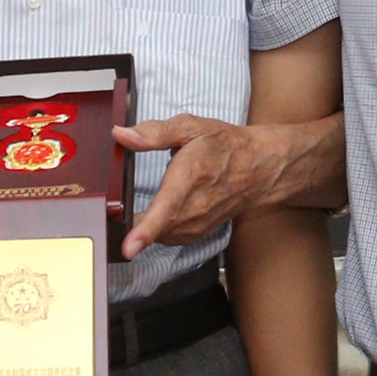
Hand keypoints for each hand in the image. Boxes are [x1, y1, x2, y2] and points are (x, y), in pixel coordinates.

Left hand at [115, 115, 286, 256]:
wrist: (260, 167)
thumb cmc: (225, 145)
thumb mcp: (191, 127)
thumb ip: (154, 132)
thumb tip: (121, 135)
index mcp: (190, 175)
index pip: (166, 208)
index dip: (145, 231)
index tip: (128, 247)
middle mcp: (196, 205)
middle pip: (157, 228)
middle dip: (132, 225)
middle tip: (116, 213)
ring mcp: (200, 222)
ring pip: (162, 236)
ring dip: (145, 228)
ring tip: (135, 211)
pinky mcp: (200, 232)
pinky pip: (170, 238)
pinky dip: (158, 231)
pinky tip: (156, 216)